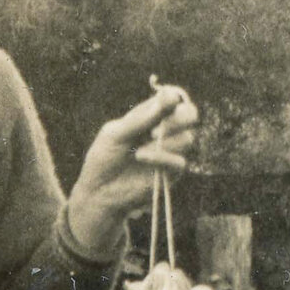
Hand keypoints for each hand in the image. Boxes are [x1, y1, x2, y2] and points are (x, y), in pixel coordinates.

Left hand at [65, 83, 200, 258]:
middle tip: (157, 128)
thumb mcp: (115, 134)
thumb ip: (140, 119)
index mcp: (150, 116)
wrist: (99, 191)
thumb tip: (166, 99)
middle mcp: (164, 131)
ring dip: (165, 142)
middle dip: (179, 118)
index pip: (172, 100)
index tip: (166, 102)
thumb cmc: (104, 159)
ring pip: (187, 138)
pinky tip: (142, 157)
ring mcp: (169, 152)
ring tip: (138, 152)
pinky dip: (162, 158)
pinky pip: (180, 162)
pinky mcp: (171, 173)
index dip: (172, 99)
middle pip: (190, 115)